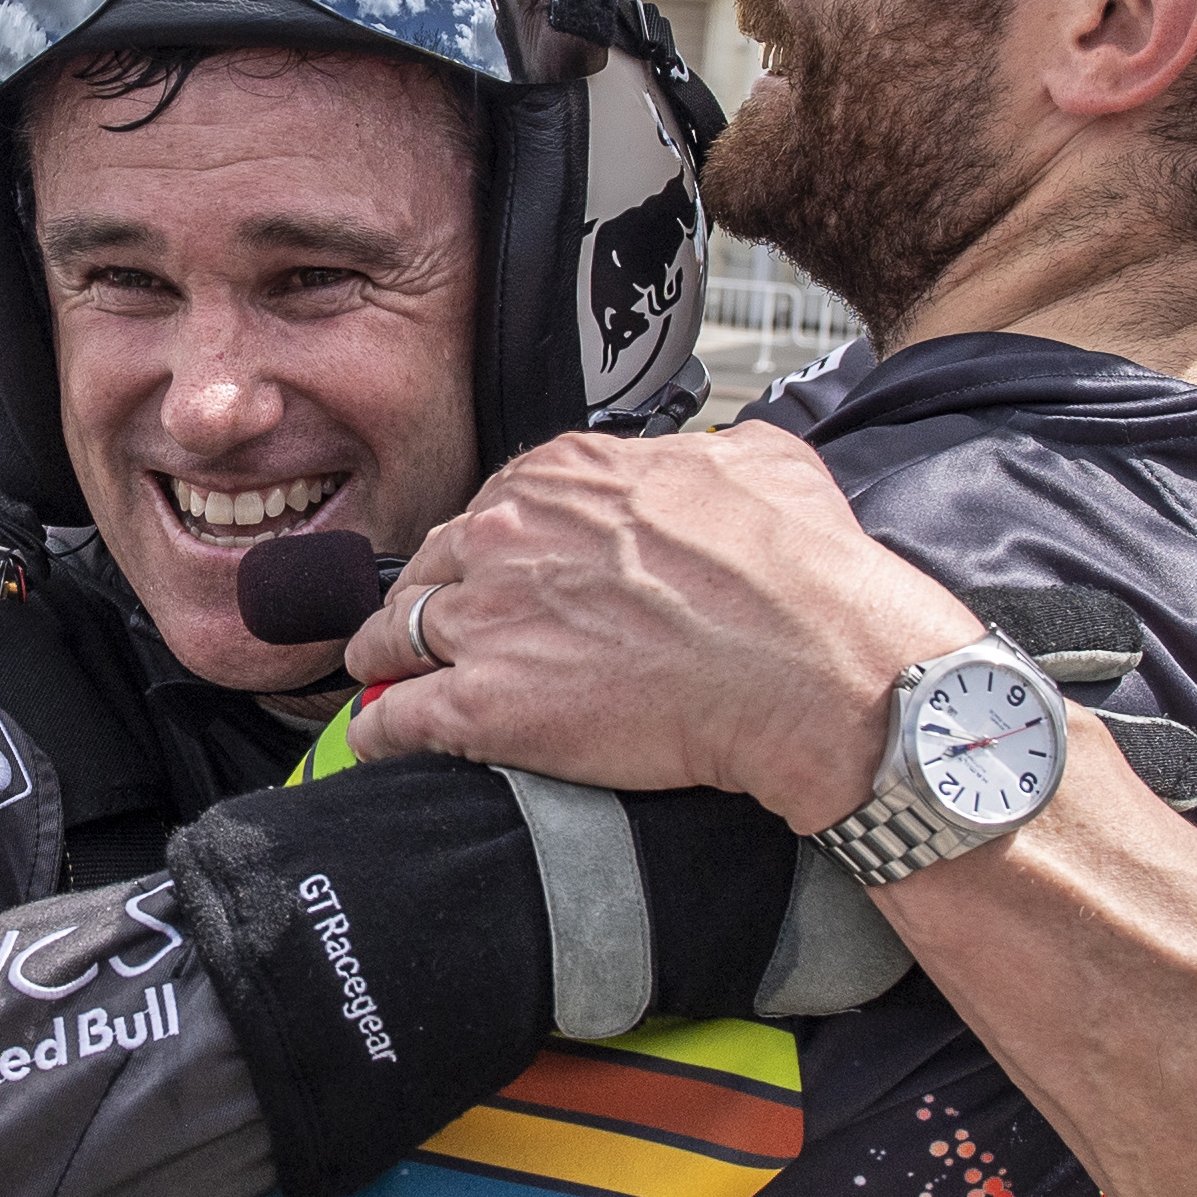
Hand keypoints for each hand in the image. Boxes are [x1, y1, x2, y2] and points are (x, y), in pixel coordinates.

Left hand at [338, 424, 984, 830]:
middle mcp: (509, 534)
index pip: (490, 509)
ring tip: (393, 684)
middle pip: (431, 568)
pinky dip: (382, 732)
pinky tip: (382, 744)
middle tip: (430, 633)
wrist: (813, 668)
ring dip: (392, 661)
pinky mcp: (484, 705)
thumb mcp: (764, 464)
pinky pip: (395, 720)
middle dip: (428, 600)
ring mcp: (489, 619)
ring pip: (395, 636)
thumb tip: (710, 459)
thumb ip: (708, 453)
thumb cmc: (802, 574)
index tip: (493, 578)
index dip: (488, 552)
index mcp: (565, 477)